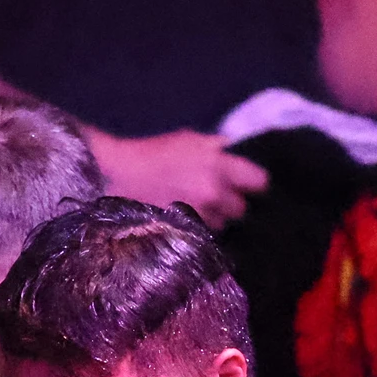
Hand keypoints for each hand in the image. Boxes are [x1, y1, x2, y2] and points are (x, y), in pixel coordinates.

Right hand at [89, 129, 268, 229]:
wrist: (116, 176)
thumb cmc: (152, 153)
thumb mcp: (188, 139)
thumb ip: (217, 147)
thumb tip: (236, 153)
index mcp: (219, 165)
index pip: (259, 182)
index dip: (252, 183)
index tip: (245, 184)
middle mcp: (214, 193)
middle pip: (241, 209)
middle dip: (230, 203)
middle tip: (213, 196)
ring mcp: (200, 216)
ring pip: (222, 225)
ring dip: (213, 218)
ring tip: (193, 207)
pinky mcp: (186, 234)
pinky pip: (204, 237)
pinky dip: (198, 229)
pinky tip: (184, 219)